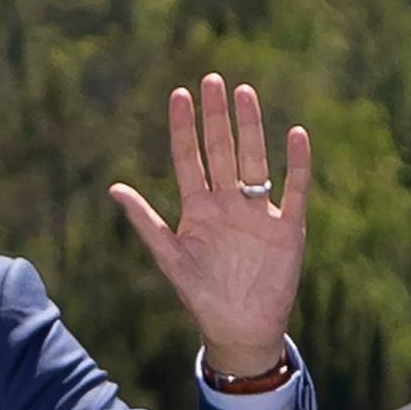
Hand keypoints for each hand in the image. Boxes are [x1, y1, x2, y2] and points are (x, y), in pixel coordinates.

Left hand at [109, 73, 311, 379]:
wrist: (238, 329)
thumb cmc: (202, 295)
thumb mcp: (169, 257)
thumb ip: (145, 223)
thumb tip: (114, 189)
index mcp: (198, 209)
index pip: (189, 159)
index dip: (184, 128)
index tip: (179, 94)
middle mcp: (228, 203)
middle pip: (221, 150)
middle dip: (216, 116)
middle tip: (213, 80)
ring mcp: (258, 213)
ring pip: (254, 161)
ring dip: (250, 128)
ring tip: (245, 93)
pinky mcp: (287, 228)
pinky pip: (294, 190)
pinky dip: (297, 165)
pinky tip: (295, 135)